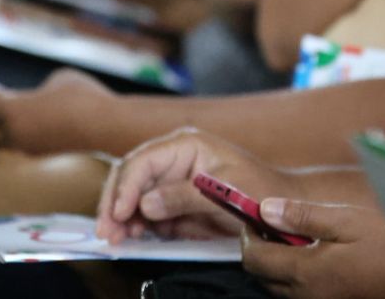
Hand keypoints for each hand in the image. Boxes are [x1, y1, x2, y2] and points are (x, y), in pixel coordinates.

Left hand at [0, 68, 113, 154]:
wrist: (109, 129)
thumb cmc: (83, 98)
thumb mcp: (59, 79)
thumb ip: (40, 91)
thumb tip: (39, 103)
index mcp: (11, 111)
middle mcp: (13, 136)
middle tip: (4, 103)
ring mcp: (29, 152)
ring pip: (10, 142)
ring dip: (11, 132)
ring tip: (25, 120)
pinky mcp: (45, 161)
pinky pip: (29, 149)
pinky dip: (33, 139)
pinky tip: (48, 131)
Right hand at [95, 127, 293, 242]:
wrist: (277, 212)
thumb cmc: (258, 193)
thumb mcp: (224, 192)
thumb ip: (184, 195)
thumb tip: (146, 204)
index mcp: (186, 144)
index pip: (143, 161)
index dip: (126, 187)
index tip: (118, 213)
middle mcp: (173, 158)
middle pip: (130, 176)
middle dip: (115, 203)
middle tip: (107, 232)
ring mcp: (171, 181)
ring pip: (132, 197)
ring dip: (120, 218)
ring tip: (117, 239)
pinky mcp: (172, 204)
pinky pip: (145, 214)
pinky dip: (135, 226)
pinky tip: (131, 238)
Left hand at [241, 199, 384, 298]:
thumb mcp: (346, 221)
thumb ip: (303, 217)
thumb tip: (265, 209)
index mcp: (304, 272)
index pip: (253, 258)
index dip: (248, 234)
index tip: (255, 214)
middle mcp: (303, 294)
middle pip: (260, 275)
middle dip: (259, 247)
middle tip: (274, 221)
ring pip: (275, 287)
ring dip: (275, 262)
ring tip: (293, 235)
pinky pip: (294, 293)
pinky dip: (291, 274)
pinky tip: (312, 255)